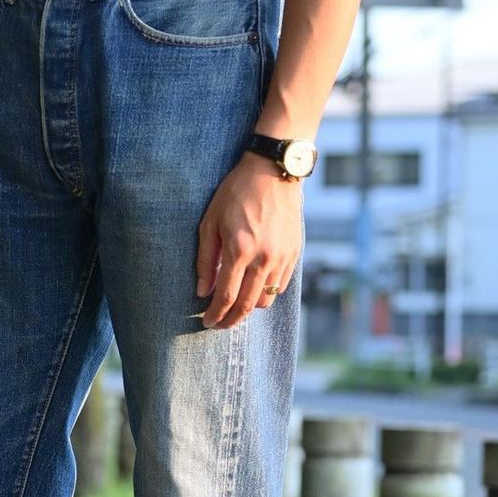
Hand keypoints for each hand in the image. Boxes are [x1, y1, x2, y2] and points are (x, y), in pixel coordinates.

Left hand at [195, 151, 303, 328]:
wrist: (273, 171)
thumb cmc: (236, 193)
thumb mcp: (210, 223)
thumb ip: (205, 260)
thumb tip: (203, 291)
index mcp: (240, 250)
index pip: (226, 296)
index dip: (215, 314)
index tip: (207, 322)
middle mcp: (264, 258)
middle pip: (247, 305)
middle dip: (231, 320)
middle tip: (220, 325)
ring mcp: (282, 257)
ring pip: (266, 299)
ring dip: (249, 308)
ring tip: (236, 306)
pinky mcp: (294, 253)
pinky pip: (280, 285)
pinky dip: (266, 293)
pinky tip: (254, 288)